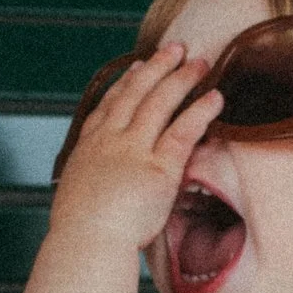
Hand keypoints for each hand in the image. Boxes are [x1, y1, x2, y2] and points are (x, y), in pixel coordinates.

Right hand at [49, 40, 223, 250]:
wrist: (86, 243)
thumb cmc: (80, 234)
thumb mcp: (77, 198)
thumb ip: (92, 186)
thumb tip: (95, 194)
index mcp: (88, 148)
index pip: (108, 106)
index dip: (125, 83)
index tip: (137, 67)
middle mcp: (110, 141)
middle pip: (135, 93)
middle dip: (157, 67)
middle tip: (175, 48)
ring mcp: (134, 151)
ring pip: (160, 103)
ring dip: (182, 78)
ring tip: (201, 62)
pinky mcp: (159, 168)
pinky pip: (183, 132)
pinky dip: (200, 111)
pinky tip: (215, 98)